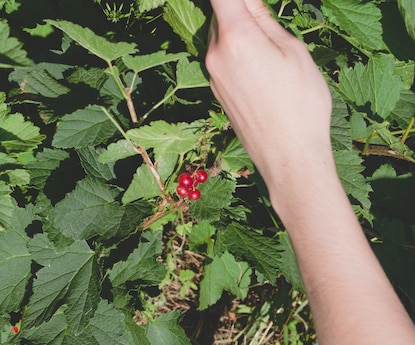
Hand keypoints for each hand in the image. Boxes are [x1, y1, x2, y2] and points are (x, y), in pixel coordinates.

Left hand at [207, 0, 332, 195]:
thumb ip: (265, 19)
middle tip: (271, 26)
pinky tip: (265, 75)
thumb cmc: (300, 107)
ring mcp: (213, 77)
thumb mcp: (294, 52)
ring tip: (273, 56)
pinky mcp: (218, 94)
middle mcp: (216, 56)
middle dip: (243, 11)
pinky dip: (239, 56)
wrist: (289, 159)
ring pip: (222, 38)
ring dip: (242, 35)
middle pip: (222, 14)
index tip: (252, 4)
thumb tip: (248, 2)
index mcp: (235, 37)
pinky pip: (224, 62)